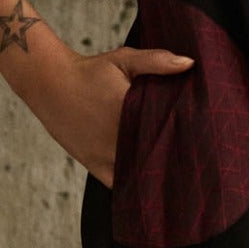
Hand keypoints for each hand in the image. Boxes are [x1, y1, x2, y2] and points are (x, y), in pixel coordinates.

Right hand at [43, 46, 192, 186]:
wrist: (49, 82)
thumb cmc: (90, 70)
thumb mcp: (123, 60)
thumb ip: (157, 61)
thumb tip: (190, 63)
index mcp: (131, 113)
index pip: (167, 134)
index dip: (185, 141)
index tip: (199, 143)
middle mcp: (118, 138)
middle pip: (155, 157)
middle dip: (173, 160)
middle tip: (193, 164)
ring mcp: (105, 154)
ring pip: (138, 173)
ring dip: (154, 174)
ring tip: (176, 179)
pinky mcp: (93, 162)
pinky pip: (118, 183)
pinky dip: (132, 185)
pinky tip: (146, 187)